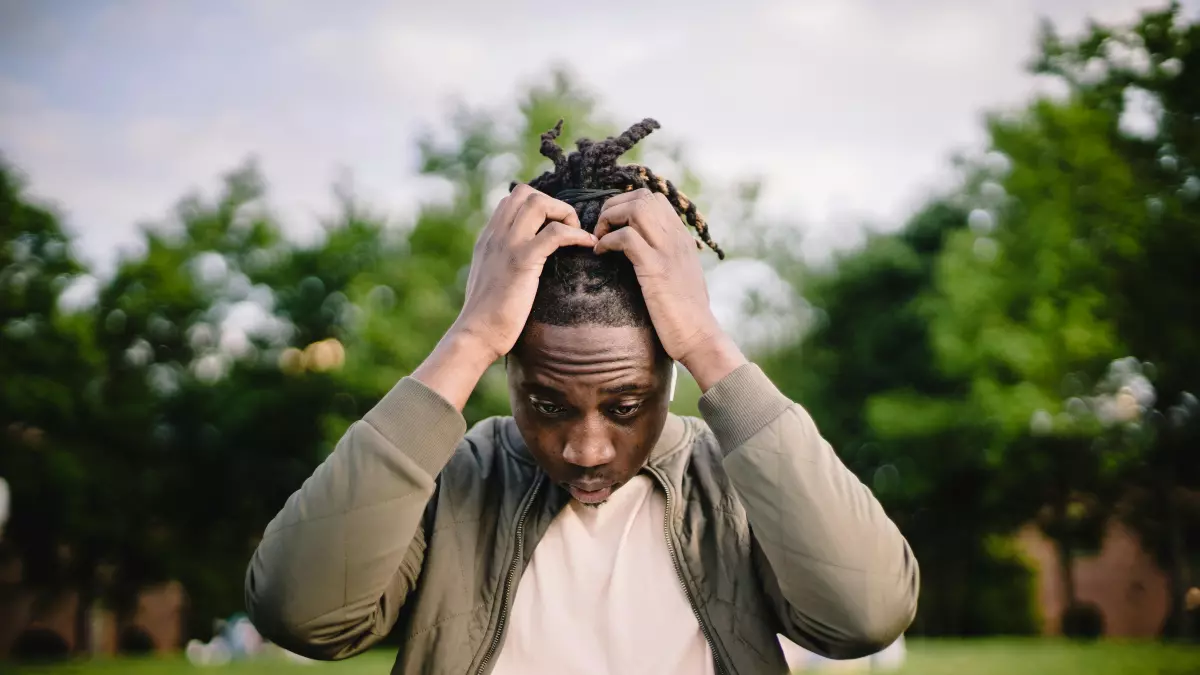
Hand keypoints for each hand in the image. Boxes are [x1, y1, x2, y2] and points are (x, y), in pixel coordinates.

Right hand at [413, 186, 594, 408]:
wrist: (476, 335)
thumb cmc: (487, 316)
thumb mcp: (491, 279)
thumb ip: (501, 262)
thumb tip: (521, 263)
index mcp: (488, 238)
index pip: (512, 200)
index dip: (538, 205)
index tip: (554, 227)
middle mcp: (495, 235)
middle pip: (525, 193)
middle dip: (553, 204)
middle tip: (567, 229)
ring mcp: (507, 246)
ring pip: (539, 203)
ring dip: (564, 213)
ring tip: (577, 234)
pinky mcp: (522, 261)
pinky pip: (555, 233)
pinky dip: (576, 234)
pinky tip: (587, 245)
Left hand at [594, 189, 746, 389]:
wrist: (699, 337)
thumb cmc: (685, 314)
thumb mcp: (678, 277)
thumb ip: (664, 258)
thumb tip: (641, 253)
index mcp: (681, 238)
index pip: (653, 199)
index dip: (626, 205)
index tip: (612, 226)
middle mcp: (676, 238)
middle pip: (642, 197)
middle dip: (613, 207)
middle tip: (601, 231)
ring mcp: (667, 251)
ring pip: (636, 208)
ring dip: (610, 219)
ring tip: (600, 239)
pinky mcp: (656, 269)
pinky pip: (626, 237)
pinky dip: (607, 241)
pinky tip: (601, 254)